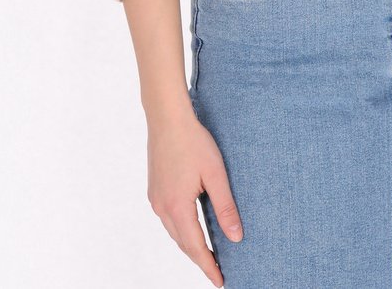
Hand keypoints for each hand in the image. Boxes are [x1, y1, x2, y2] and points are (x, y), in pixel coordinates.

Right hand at [146, 109, 243, 286]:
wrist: (167, 119)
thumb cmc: (194, 142)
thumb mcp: (215, 174)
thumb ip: (225, 206)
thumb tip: (236, 237)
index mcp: (177, 207)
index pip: (195, 247)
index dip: (208, 266)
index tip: (220, 281)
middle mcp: (162, 208)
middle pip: (183, 243)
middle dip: (200, 259)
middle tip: (217, 271)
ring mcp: (156, 199)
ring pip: (174, 232)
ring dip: (190, 245)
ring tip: (208, 254)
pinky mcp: (155, 190)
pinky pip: (169, 219)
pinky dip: (182, 230)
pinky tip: (192, 227)